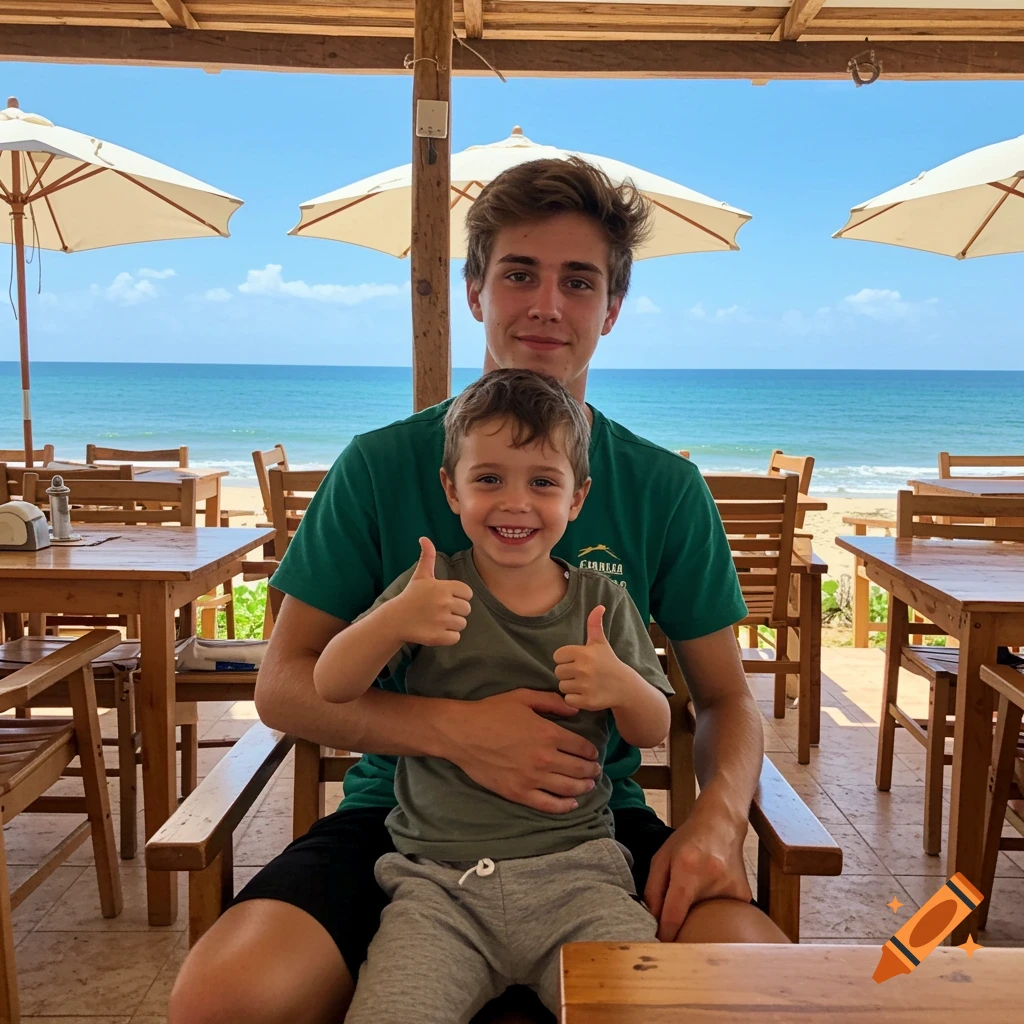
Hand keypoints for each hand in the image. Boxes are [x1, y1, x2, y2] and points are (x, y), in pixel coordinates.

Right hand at [392, 537, 472, 646]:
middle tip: (439, 610)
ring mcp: (441, 621)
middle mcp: (444, 603)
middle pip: (467, 609)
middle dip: (456, 611)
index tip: (444, 598)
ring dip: (452, 624)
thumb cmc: (411, 596)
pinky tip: (435, 630)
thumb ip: (427, 556)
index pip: (467, 593)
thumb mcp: (420, 575)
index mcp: (444, 587)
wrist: (395, 620)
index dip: (458, 596)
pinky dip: (448, 637)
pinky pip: (455, 637)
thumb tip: (424, 538)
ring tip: (436, 620)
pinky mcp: (438, 637)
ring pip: (462, 624)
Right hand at [443, 689, 602, 813]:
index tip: (593, 754)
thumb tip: (575, 710)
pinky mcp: (518, 792)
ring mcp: (532, 778)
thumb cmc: (492, 712)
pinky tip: (572, 804)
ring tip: (588, 785)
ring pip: (567, 788)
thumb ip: (552, 702)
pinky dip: (564, 806)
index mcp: (548, 733)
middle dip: (591, 770)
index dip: (591, 751)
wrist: (462, 733)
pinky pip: (548, 804)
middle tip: (595, 771)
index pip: (581, 747)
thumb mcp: (523, 697)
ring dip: (583, 787)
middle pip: (578, 769)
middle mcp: (544, 758)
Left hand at [553, 606, 630, 711]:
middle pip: (558, 671)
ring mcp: (585, 686)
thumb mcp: (601, 643)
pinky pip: (568, 699)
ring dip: (571, 686)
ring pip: (562, 686)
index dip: (566, 659)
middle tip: (582, 673)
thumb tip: (599, 606)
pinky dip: (574, 699)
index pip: (558, 656)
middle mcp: (583, 669)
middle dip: (568, 673)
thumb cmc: (609, 662)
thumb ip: (595, 624)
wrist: (625, 686)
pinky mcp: (586, 701)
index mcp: (584, 653)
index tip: (578, 661)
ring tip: (585, 683)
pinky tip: (585, 694)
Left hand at [643, 796, 751, 941]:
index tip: (659, 946)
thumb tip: (651, 922)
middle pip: (693, 920)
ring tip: (698, 904)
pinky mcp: (745, 896)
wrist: (721, 824)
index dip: (665, 934)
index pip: (674, 915)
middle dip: (683, 928)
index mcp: (687, 871)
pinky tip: (713, 897)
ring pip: (710, 920)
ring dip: (700, 919)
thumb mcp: (661, 858)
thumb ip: (653, 890)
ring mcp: (732, 889)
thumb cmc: (687, 841)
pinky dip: (717, 913)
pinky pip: (727, 916)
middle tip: (676, 928)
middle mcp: (712, 880)